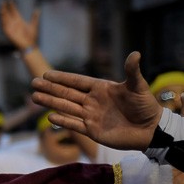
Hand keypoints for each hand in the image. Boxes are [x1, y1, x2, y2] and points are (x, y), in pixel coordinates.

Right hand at [0, 0, 39, 50]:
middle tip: (2, 2)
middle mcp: (14, 23)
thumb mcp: (34, 24)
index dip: (11, 6)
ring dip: (2, 14)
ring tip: (1, 8)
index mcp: (19, 21)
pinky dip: (2, 22)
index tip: (10, 0)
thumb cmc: (31, 36)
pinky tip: (2, 17)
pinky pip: (4, 26)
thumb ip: (34, 17)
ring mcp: (10, 28)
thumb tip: (37, 9)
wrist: (29, 45)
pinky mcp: (8, 33)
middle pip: (8, 14)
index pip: (14, 11)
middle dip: (5, 8)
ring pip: (5, 19)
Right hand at [31, 52, 161, 150]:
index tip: (47, 74)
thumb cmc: (145, 106)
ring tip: (34, 97)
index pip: (77, 81)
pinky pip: (74, 124)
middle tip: (34, 83)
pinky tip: (50, 117)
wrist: (150, 130)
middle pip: (67, 93)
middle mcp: (92, 101)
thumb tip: (135, 54)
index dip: (62, 78)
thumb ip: (132, 72)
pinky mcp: (92, 130)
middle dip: (50, 89)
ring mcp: (90, 116)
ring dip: (51, 102)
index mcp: (101, 89)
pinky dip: (63, 121)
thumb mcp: (138, 86)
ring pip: (66, 107)